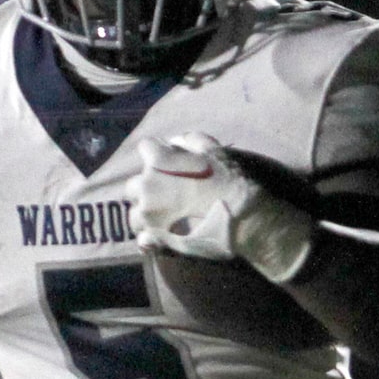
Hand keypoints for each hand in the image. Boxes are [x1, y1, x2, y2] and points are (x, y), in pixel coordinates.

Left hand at [128, 135, 312, 282]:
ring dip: (146, 212)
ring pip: (135, 212)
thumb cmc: (231, 183)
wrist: (243, 219)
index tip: (170, 163)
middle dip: (147, 186)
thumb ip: (192, 141)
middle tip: (168, 194)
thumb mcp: (216, 152)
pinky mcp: (156, 238)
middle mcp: (146, 186)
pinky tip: (159, 236)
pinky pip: (142, 237)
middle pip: (134, 184)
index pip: (146, 148)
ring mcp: (149, 215)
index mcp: (158, 161)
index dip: (158, 154)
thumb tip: (177, 141)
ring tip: (164, 218)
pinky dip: (148, 236)